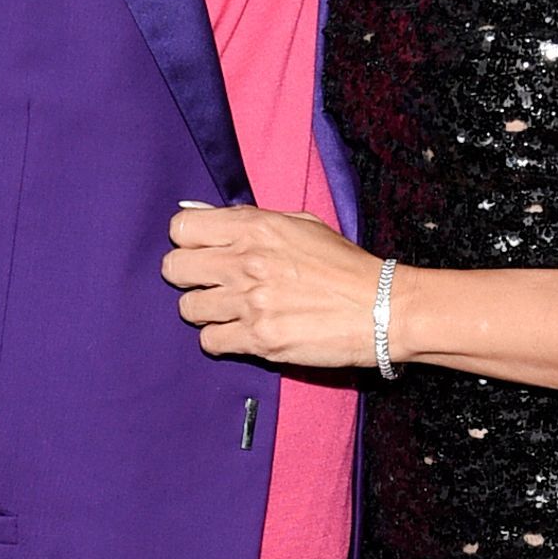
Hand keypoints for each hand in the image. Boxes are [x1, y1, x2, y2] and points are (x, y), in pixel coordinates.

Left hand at [164, 207, 382, 367]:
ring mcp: (250, 303)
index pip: (182, 230)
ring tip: (231, 311)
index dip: (188, 243)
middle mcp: (246, 262)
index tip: (202, 252)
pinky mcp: (259, 339)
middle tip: (211, 283)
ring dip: (206, 310)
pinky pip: (209, 341)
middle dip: (189, 277)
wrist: (383, 307)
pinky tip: (242, 333)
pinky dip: (221, 339)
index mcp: (255, 227)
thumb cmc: (344, 265)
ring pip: (188, 308)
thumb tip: (199, 218)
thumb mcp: (300, 224)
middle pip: (174, 269)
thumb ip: (249, 220)